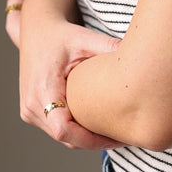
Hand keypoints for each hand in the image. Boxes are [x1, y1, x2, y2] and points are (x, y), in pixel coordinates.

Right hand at [6, 0, 121, 150]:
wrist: (37, 31)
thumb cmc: (61, 35)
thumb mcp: (85, 39)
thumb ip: (110, 48)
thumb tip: (142, 58)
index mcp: (42, 89)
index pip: (63, 129)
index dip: (91, 139)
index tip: (116, 137)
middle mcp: (31, 105)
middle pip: (66, 137)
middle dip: (95, 141)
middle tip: (125, 136)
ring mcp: (29, 111)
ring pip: (62, 137)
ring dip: (87, 138)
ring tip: (116, 132)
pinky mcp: (32, 112)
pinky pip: (57, 129)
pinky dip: (77, 131)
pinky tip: (99, 124)